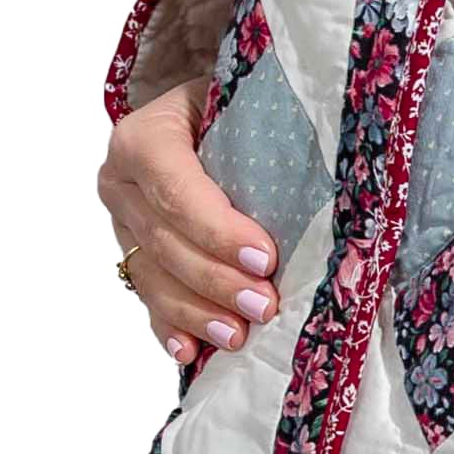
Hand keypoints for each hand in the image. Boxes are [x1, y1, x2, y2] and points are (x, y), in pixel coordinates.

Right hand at [99, 78, 275, 368]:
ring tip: (237, 335)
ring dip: (196, 312)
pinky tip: (190, 351)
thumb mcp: (242, 101)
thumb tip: (333, 172)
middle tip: (263, 306)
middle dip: (215, 280)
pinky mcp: (131, 254)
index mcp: (142, 137)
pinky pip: (146, 297)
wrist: (195, 113)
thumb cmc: (230, 107)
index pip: (175, 189)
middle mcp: (121, 182)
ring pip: (152, 276)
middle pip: (165, 241)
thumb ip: (265, 130)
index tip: (265, 259)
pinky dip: (170, 327)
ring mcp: (121, 223)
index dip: (217, 230)